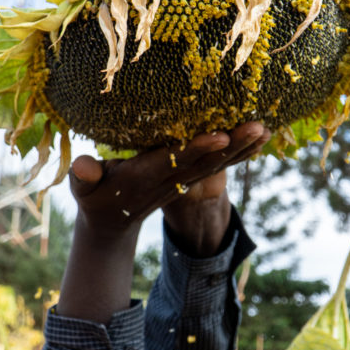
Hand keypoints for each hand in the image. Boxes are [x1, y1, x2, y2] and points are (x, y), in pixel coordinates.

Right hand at [57, 122, 268, 322]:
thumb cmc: (93, 197)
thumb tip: (83, 166)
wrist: (111, 222)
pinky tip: (260, 138)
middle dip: (232, 145)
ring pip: (217, 165)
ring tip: (266, 129)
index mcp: (143, 178)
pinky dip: (240, 152)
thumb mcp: (83, 190)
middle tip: (257, 126)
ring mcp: (181, 181)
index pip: (173, 162)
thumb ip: (84, 177)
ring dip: (242, 148)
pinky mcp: (188, 179)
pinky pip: (218, 166)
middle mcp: (169, 181)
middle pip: (205, 162)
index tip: (219, 137)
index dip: (196, 149)